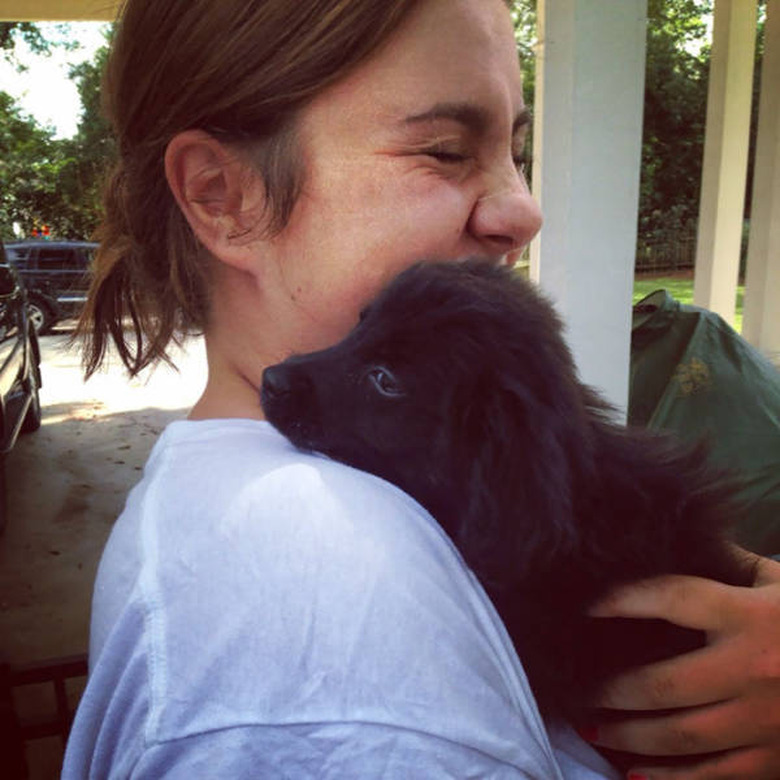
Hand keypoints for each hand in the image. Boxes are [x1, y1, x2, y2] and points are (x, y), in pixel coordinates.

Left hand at [584, 554, 779, 778]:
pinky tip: (635, 774)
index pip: (671, 598)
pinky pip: (717, 777)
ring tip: (592, 728)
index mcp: (751, 615)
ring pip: (682, 737)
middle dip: (610, 689)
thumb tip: (676, 539)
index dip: (621, 600)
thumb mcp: (777, 580)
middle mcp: (755, 669)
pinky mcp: (779, 758)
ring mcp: (768, 720)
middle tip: (577, 687)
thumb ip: (726, 561)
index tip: (585, 606)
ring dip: (628, 736)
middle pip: (662, 684)